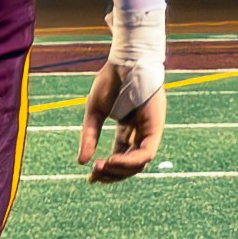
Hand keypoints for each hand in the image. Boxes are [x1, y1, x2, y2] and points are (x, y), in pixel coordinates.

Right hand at [77, 62, 166, 183]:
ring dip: (119, 170)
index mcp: (127, 128)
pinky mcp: (155, 128)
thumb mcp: (94, 112)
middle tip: (94, 175)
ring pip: (139, 164)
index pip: (119, 157)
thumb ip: (89, 136)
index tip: (90, 178)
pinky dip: (129, 161)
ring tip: (101, 168)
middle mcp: (139, 132)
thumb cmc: (111, 80)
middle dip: (112, 174)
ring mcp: (149, 130)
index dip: (106, 171)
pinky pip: (145, 153)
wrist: (126, 60)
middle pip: (129, 165)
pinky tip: (112, 160)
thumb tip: (82, 163)